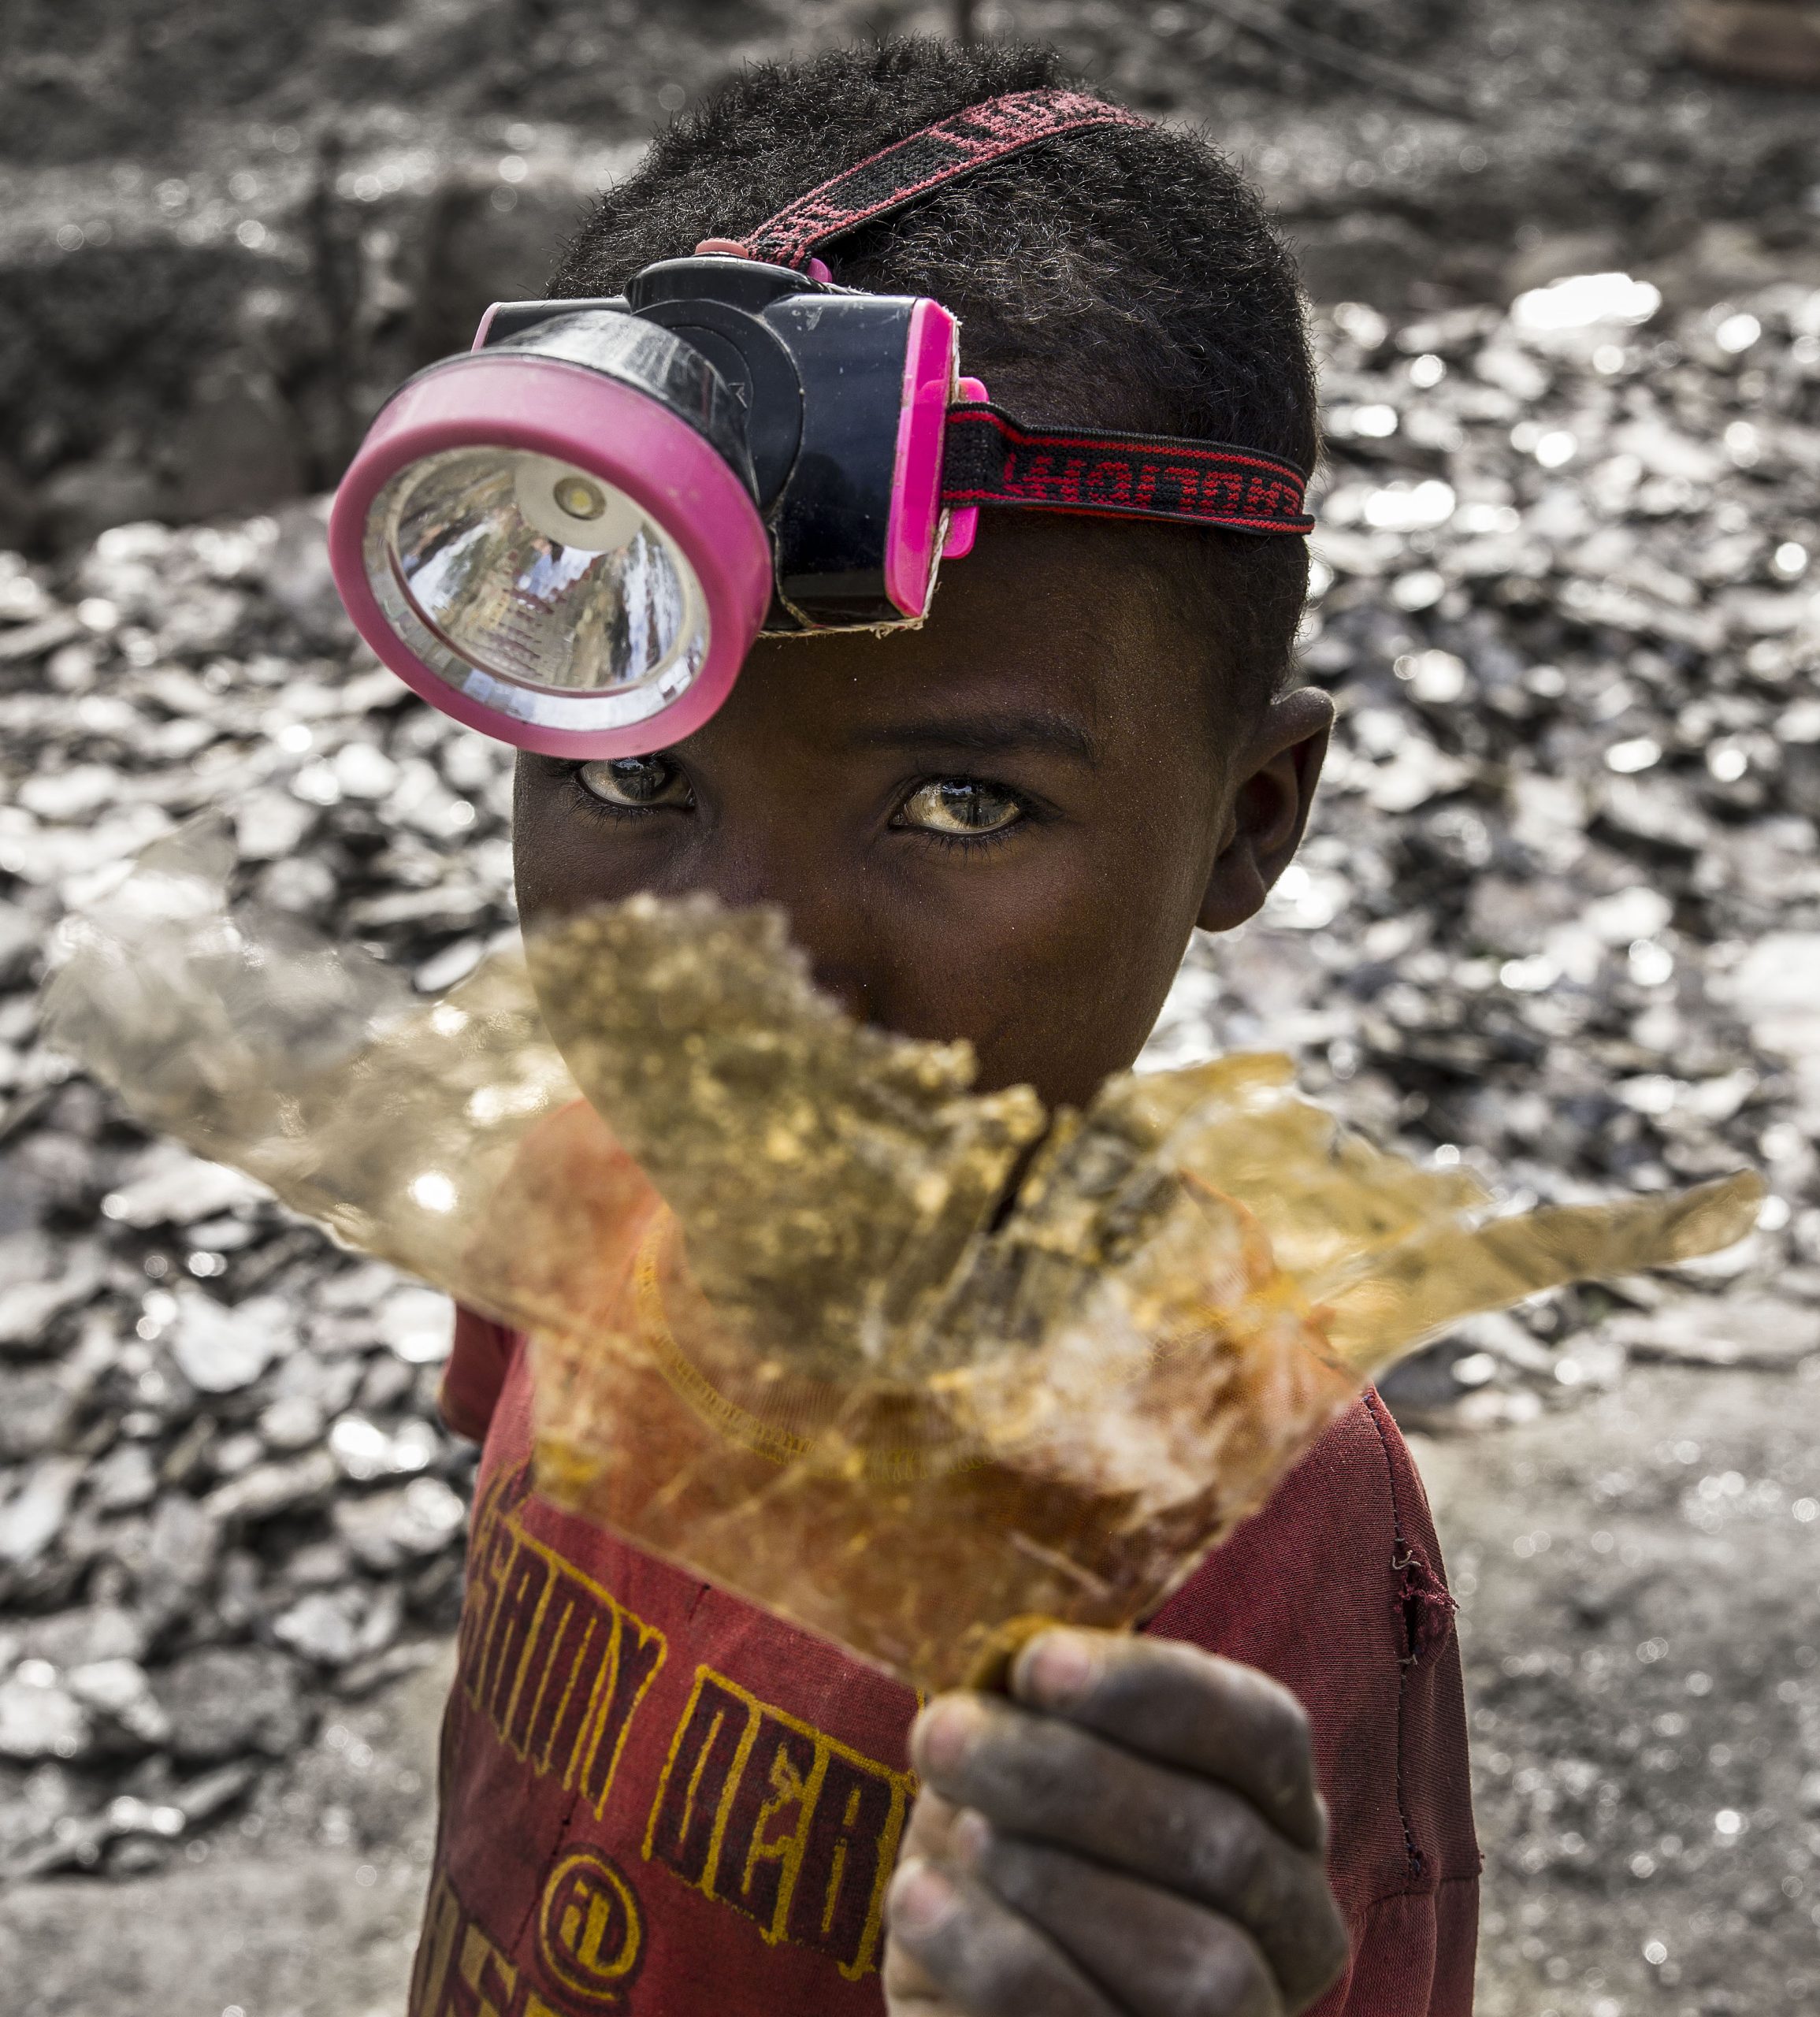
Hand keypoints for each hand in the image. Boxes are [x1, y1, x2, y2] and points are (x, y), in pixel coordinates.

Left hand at [882, 1630, 1348, 2016]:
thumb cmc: (1008, 1867)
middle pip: (1220, 1842)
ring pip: (1197, 1965)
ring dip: (1054, 1880)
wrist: (969, 1999)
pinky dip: (1000, 1959)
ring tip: (955, 1831)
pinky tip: (919, 1898)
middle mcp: (1293, 1929)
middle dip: (1070, 1777)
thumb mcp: (1022, 1781)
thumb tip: (1021, 1672)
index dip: (1153, 1689)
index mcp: (1280, 1818)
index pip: (1264, 1733)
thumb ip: (1044, 1722)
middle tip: (942, 1734)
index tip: (1032, 1662)